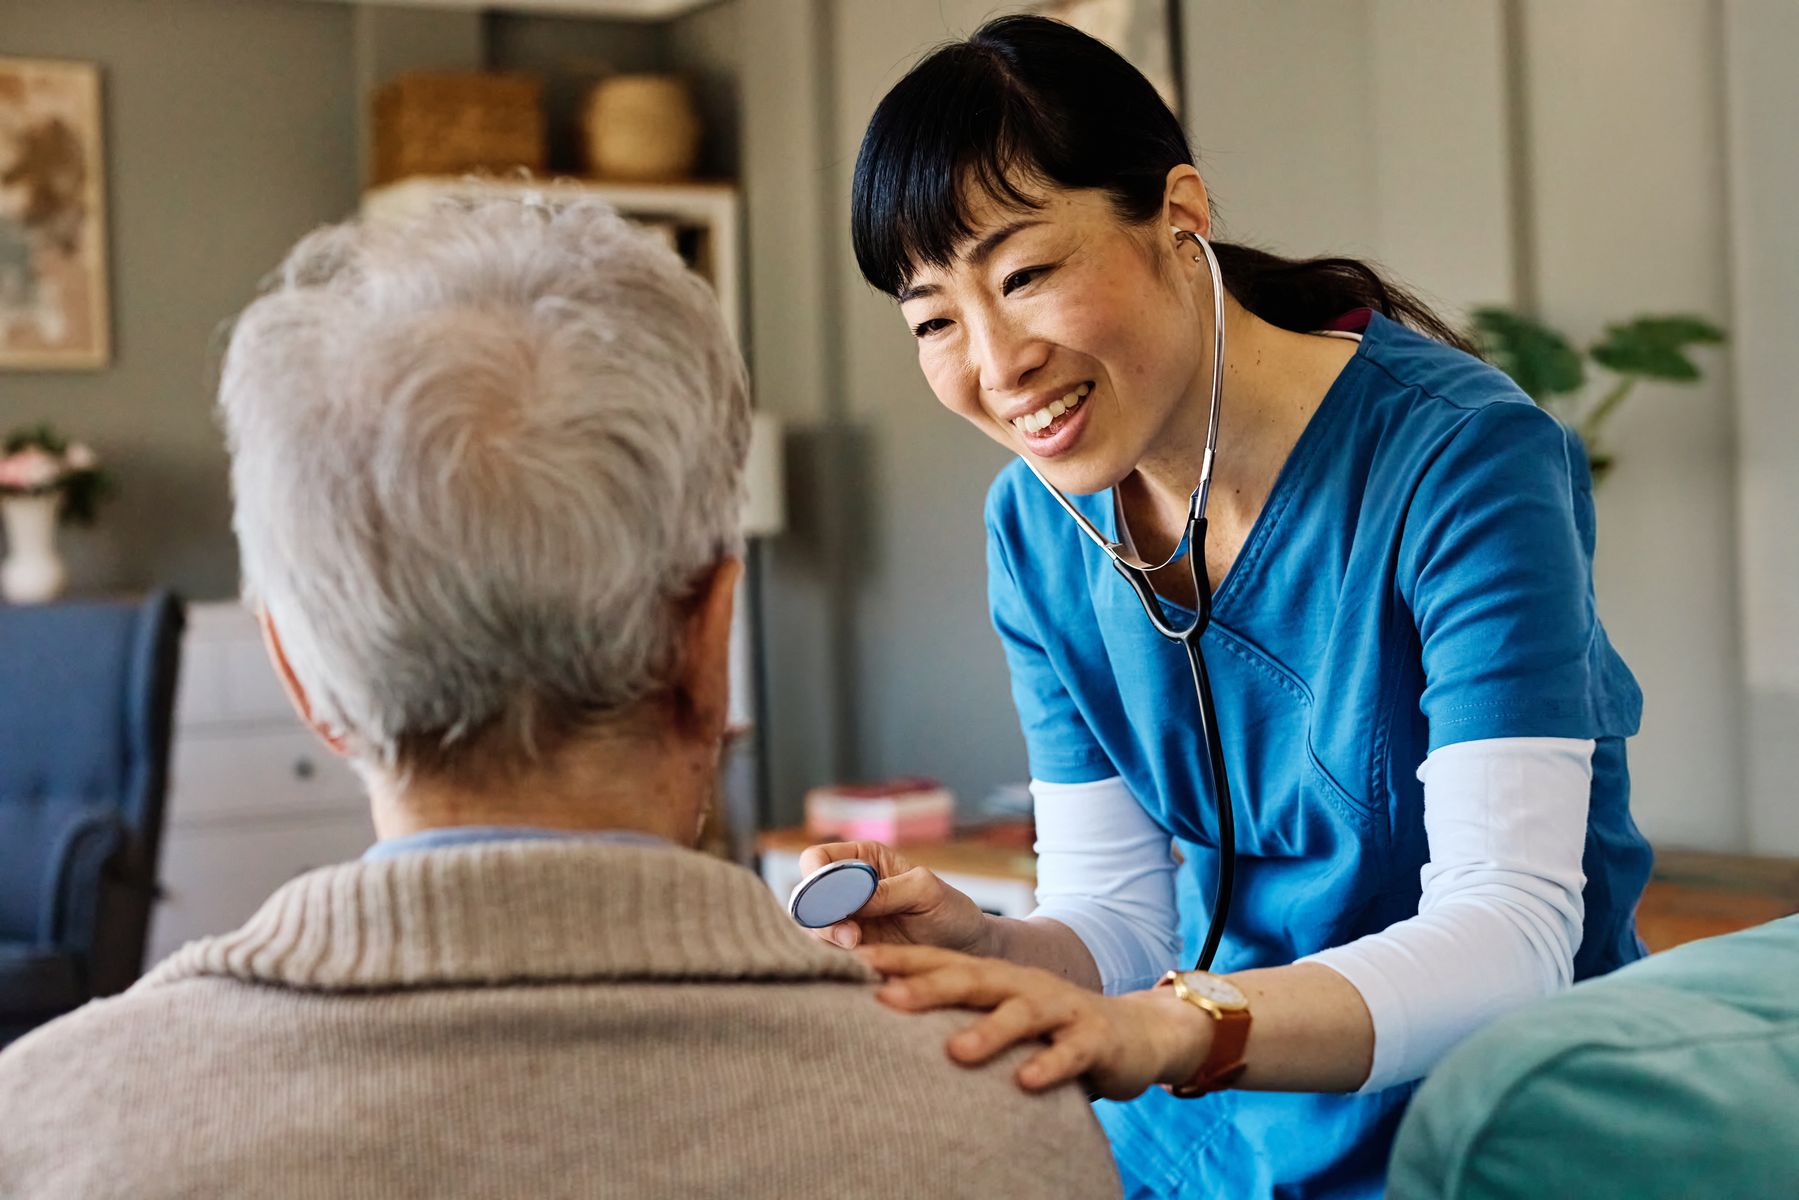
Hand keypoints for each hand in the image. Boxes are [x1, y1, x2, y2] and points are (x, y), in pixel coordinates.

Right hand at [795, 841, 991, 954]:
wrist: (965, 951)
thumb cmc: (949, 911)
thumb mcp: (925, 890)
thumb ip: (888, 890)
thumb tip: (852, 899)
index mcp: (862, 860)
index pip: (818, 858)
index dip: (815, 875)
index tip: (832, 897)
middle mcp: (846, 889)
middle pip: (806, 896)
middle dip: (821, 915)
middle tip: (851, 935)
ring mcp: (845, 922)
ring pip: (811, 928)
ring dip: (828, 938)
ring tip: (858, 947)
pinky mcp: (850, 951)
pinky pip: (827, 953)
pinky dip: (836, 957)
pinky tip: (860, 962)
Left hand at [857, 944, 1211, 1100]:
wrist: (1136, 1033)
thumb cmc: (1050, 1032)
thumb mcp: (1002, 1019)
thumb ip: (956, 1021)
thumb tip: (879, 1034)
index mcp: (995, 979)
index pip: (939, 962)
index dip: (897, 960)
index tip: (849, 961)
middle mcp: (1023, 985)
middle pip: (971, 978)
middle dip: (926, 986)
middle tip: (883, 998)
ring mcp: (1061, 1008)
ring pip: (1021, 1012)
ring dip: (988, 1030)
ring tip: (955, 1051)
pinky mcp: (1095, 1038)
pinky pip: (1071, 1051)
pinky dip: (1049, 1065)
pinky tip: (1026, 1082)